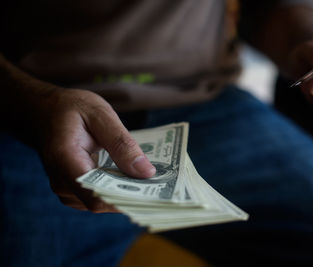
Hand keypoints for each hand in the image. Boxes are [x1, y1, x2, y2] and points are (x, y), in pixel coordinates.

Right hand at [39, 89, 155, 211]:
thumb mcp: (100, 115)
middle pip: (100, 202)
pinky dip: (116, 189)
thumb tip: (146, 172)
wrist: (44, 112)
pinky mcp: (73, 189)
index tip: (154, 193)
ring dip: (125, 193)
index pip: (95, 195)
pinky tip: (132, 178)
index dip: (125, 199)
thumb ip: (122, 143)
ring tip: (150, 181)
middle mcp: (61, 181)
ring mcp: (65, 188)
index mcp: (65, 159)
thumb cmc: (72, 109)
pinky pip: (97, 196)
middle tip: (161, 186)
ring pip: (100, 202)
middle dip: (131, 195)